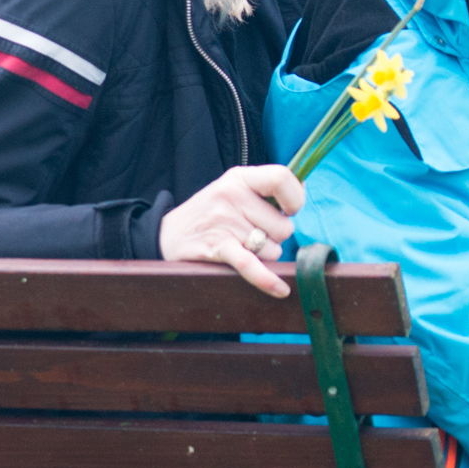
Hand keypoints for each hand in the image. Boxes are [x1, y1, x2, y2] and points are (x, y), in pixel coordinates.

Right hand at [157, 164, 304, 298]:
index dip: (295, 199)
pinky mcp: (217, 248)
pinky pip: (251, 265)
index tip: (289, 210)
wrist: (166, 235)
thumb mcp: (232, 188)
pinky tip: (280, 289)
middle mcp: (232, 196)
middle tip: (253, 234)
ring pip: (272, 250)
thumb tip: (302, 189)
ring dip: (263, 256)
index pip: (282, 178)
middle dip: (275, 237)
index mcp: (239, 178)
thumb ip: (266, 189)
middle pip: (283, 226)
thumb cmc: (209, 213)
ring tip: (239, 245)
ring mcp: (224, 222)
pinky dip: (267, 279)